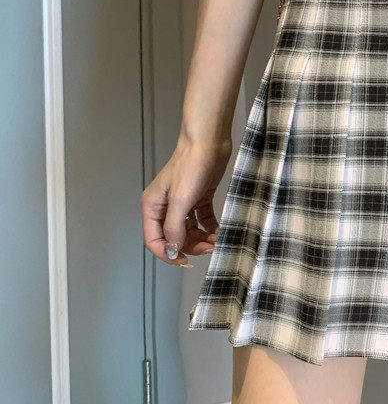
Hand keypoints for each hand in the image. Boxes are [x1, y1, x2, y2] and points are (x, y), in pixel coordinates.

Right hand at [140, 136, 232, 266]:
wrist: (209, 142)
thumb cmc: (191, 164)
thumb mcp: (180, 199)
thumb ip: (174, 227)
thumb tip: (173, 249)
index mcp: (152, 206)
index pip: (154, 240)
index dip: (168, 253)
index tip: (184, 261)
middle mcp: (165, 206)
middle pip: (174, 237)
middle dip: (190, 246)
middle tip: (208, 249)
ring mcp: (182, 202)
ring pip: (189, 230)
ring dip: (201, 239)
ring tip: (215, 241)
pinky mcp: (199, 197)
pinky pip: (202, 220)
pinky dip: (210, 228)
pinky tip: (219, 231)